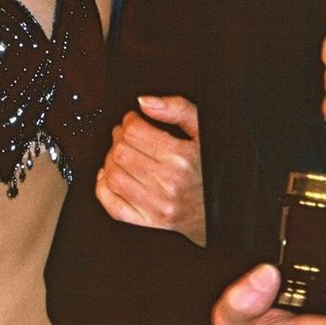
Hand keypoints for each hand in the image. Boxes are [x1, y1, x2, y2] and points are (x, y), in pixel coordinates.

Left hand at [96, 95, 205, 245]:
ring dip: (111, 160)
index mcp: (182, 158)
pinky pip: (113, 206)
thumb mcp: (203, 132)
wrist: (222, 211)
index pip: (135, 132)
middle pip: (121, 151)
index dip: (129, 120)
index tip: (133, 120)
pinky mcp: (149, 222)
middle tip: (126, 135)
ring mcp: (157, 206)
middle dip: (119, 137)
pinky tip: (110, 176)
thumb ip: (177, 109)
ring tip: (122, 154)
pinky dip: (104, 188)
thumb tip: (145, 102)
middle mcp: (168, 183)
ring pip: (113, 175)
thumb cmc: (211, 169)